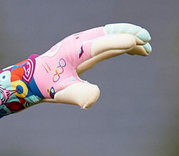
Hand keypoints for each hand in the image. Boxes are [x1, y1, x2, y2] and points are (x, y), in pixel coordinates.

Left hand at [0, 23, 150, 121]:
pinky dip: (119, 44)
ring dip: (127, 39)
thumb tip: (93, 100)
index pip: (101, 43)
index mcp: (75, 50)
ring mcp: (81, 44)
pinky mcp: (83, 50)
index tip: (137, 41)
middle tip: (147, 40)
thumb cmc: (47, 86)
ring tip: (146, 48)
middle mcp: (79, 42)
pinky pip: (105, 43)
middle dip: (128, 34)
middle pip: (108, 32)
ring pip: (108, 36)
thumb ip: (80, 95)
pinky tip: (131, 50)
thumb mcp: (63, 93)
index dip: (119, 41)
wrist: (31, 79)